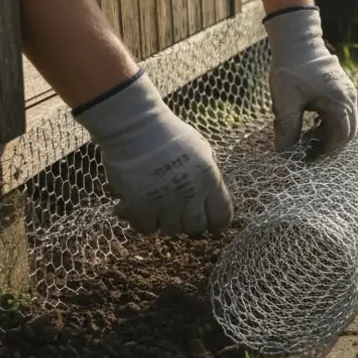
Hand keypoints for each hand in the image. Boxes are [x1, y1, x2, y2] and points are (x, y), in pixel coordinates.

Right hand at [74, 71, 233, 235]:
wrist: (135, 127)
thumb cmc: (169, 134)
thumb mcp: (201, 151)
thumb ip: (208, 176)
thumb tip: (211, 197)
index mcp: (209, 179)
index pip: (222, 217)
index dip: (217, 223)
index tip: (211, 224)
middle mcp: (190, 195)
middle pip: (195, 228)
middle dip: (189, 222)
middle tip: (180, 211)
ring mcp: (165, 203)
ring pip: (171, 230)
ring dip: (166, 220)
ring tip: (159, 203)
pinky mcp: (140, 207)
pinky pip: (146, 228)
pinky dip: (144, 221)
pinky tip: (141, 207)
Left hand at [264, 7, 357, 154]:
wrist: (296, 41)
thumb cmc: (291, 70)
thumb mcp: (286, 102)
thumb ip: (287, 129)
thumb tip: (285, 153)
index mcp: (339, 102)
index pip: (341, 137)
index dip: (326, 151)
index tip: (308, 157)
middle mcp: (349, 98)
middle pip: (348, 131)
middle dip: (331, 144)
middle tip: (310, 151)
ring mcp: (348, 91)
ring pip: (346, 121)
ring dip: (330, 133)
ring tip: (308, 137)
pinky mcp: (341, 87)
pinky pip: (342, 111)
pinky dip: (330, 122)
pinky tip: (311, 122)